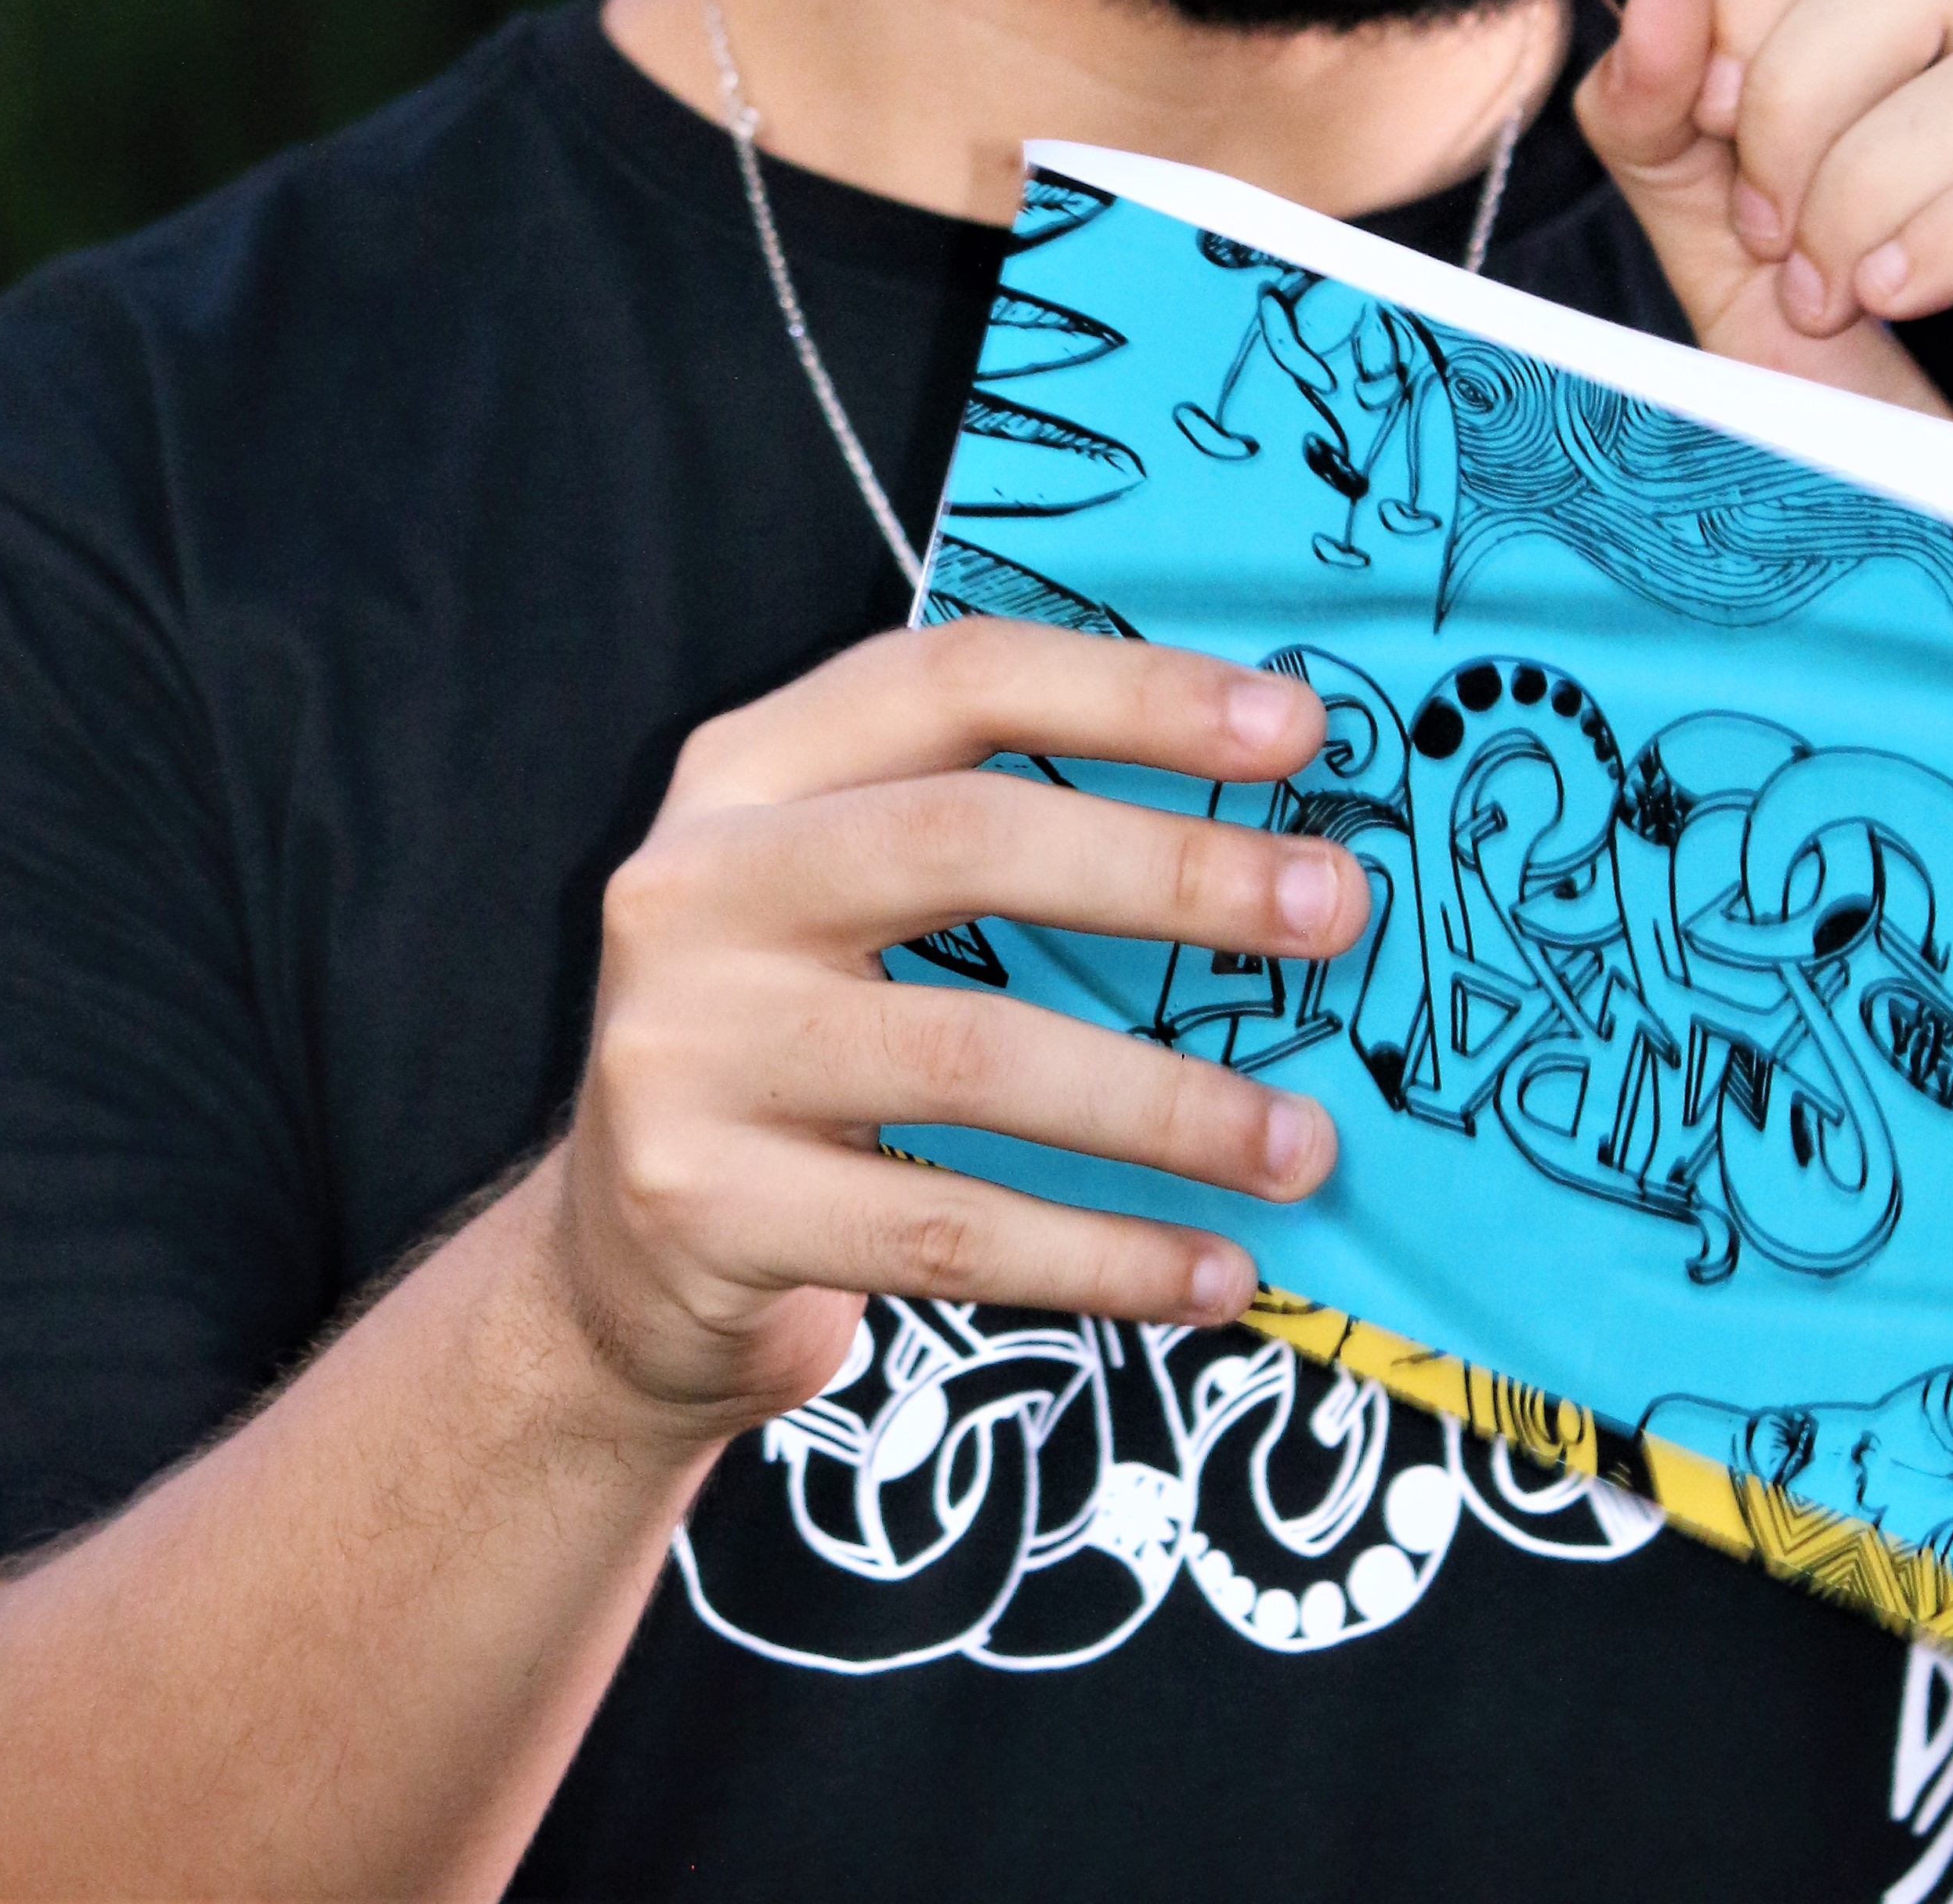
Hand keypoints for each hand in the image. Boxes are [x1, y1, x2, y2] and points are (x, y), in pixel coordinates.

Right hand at [538, 621, 1366, 1445]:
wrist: (618, 1272)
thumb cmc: (801, 1047)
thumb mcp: (850, 897)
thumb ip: (1001, 830)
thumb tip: (1271, 823)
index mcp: (748, 770)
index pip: (954, 681)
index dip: (1131, 693)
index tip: (1297, 732)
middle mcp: (696, 886)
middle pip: (967, 840)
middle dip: (1175, 870)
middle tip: (1335, 911)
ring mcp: (686, 1049)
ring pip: (974, 1055)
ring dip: (1168, 1102)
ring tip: (1304, 1143)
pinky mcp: (706, 1209)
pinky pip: (948, 1230)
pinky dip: (1104, 1254)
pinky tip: (1217, 1271)